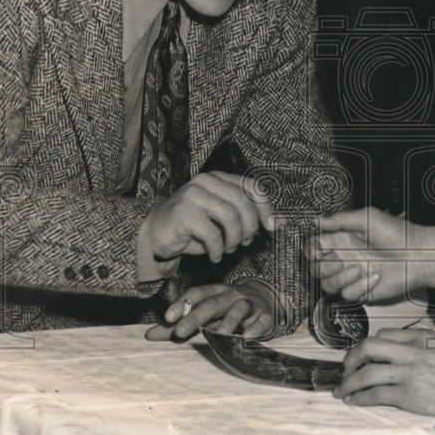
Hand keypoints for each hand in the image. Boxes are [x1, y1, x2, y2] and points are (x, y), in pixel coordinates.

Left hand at [144, 281, 277, 340]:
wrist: (265, 301)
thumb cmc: (228, 310)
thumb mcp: (205, 314)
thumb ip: (179, 324)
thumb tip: (148, 335)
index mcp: (215, 292)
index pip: (196, 294)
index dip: (182, 304)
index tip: (168, 317)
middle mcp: (231, 295)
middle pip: (213, 303)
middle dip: (196, 317)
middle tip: (180, 331)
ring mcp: (249, 305)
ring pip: (239, 309)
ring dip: (228, 322)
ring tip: (218, 335)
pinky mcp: (265, 316)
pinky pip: (261, 320)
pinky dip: (255, 328)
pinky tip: (248, 337)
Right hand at [145, 172, 273, 262]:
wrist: (155, 232)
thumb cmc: (193, 227)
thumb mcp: (222, 219)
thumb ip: (246, 217)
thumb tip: (279, 223)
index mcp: (219, 179)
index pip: (252, 186)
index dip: (265, 207)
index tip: (271, 227)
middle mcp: (207, 181)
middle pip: (243, 201)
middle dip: (250, 227)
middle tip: (244, 242)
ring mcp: (193, 194)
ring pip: (230, 217)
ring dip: (234, 239)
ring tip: (228, 249)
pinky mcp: (183, 212)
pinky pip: (212, 234)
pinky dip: (217, 249)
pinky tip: (214, 256)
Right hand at [307, 208, 434, 301]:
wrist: (418, 256)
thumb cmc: (397, 233)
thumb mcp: (367, 218)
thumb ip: (340, 220)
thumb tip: (316, 220)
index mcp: (343, 239)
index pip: (314, 247)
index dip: (311, 250)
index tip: (318, 249)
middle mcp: (344, 257)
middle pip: (316, 268)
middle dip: (323, 266)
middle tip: (339, 260)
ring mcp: (352, 276)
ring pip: (328, 284)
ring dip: (341, 278)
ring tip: (360, 269)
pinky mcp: (362, 290)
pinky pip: (347, 295)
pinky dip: (359, 286)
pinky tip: (375, 277)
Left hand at [335, 328, 434, 417]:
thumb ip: (430, 344)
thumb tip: (423, 349)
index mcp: (419, 337)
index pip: (384, 335)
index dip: (370, 346)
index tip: (364, 355)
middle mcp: (408, 351)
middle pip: (368, 348)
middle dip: (351, 359)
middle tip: (346, 369)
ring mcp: (407, 373)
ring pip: (366, 373)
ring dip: (349, 382)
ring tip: (342, 390)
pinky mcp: (408, 395)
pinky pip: (376, 394)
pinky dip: (360, 398)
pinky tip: (354, 401)